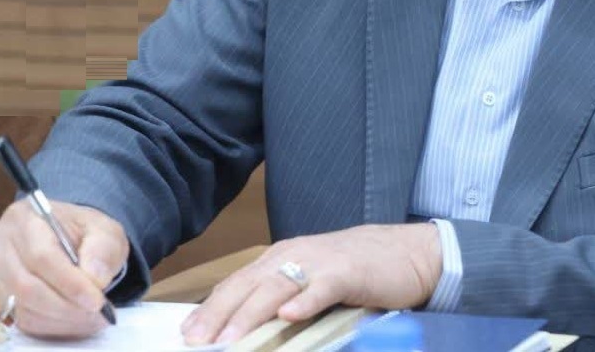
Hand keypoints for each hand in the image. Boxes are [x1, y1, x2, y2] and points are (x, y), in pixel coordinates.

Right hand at [0, 198, 128, 338]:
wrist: (70, 238)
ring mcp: (0, 276)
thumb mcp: (104, 228)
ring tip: (94, 317)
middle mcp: (5, 248)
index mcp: (28, 220)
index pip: (42, 256)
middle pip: (27, 286)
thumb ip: (104, 247)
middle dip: (67, 305)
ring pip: (24, 307)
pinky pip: (25, 320)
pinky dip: (54, 324)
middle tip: (98, 312)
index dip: (69, 282)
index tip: (96, 299)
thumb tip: (96, 278)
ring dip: (62, 318)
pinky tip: (78, 319)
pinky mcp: (4, 299)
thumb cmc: (85, 232)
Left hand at [181, 223, 442, 345]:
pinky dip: (305, 301)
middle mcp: (297, 254)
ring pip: (278, 286)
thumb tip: (243, 327)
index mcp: (284, 256)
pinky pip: (323, 287)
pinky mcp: (350, 272)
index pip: (239, 281)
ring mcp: (322, 261)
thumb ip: (281, 296)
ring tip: (228, 341)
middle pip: (250, 283)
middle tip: (196, 342)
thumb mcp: (312, 280)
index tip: (187, 334)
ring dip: (251, 314)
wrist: (407, 252)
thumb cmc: (356, 271)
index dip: (211, 307)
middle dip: (219, 314)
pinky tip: (289, 316)